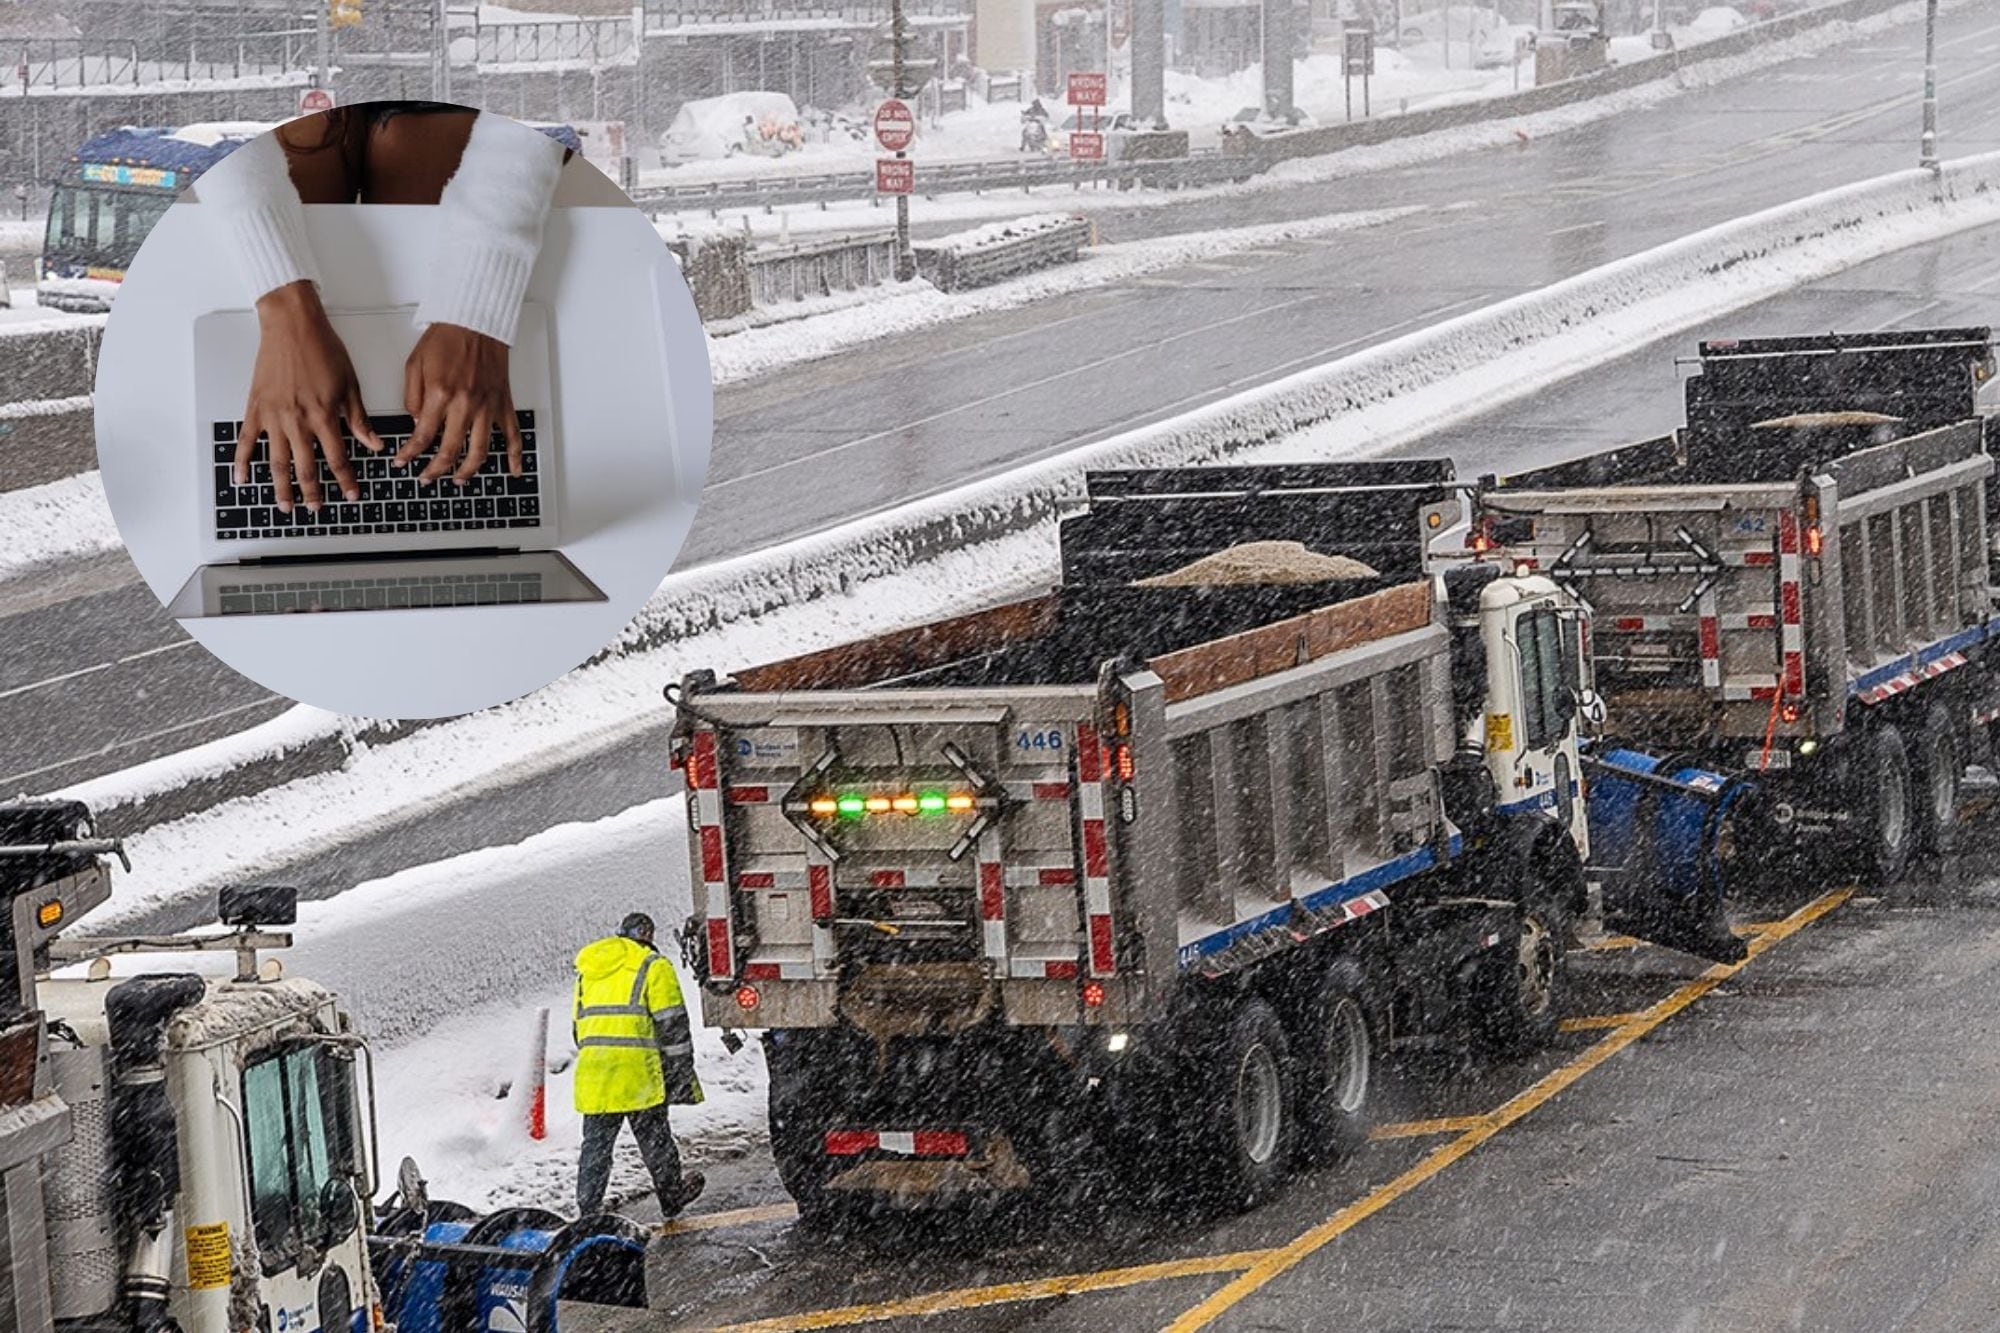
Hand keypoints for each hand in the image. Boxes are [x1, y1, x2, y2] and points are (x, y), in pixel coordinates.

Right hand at [240, 282, 383, 512]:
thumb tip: (374, 444)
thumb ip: (358, 418)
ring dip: (281, 487)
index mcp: (323, 415)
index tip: (352, 494)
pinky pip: (246, 440)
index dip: (345, 480)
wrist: (291, 325)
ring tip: (285, 506)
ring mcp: (273, 416)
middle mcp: (297, 420)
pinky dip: (242, 462)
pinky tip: (242, 479)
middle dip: (312, 492)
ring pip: (276, 461)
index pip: (337, 458)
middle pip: (305, 467)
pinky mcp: (255, 408)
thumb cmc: (322, 348)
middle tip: (316, 509)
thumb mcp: (350, 384)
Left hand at [397, 323, 522, 484]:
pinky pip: (512, 435)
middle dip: (435, 470)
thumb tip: (417, 424)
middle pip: (450, 450)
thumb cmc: (446, 338)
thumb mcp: (415, 364)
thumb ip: (412, 398)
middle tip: (426, 478)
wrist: (475, 321)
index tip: (403, 462)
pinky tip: (512, 471)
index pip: (422, 436)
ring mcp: (487, 407)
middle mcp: (465, 404)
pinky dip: (514, 456)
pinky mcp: (503, 404)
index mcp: (441, 394)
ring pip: (480, 451)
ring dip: (468, 471)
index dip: (409, 454)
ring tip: (458, 480)